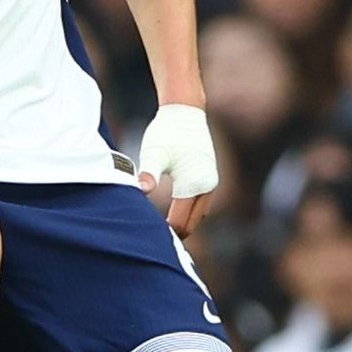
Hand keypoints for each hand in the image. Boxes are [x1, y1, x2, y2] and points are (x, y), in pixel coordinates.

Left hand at [135, 103, 219, 237]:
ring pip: (198, 213)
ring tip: (162, 230)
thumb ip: (148, 173)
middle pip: (192, 222)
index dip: (164, 232)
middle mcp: (207, 186)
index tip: (147, 237)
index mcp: (194, 185)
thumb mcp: (154, 153)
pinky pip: (200, 203)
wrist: (185, 110)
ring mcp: (211, 181)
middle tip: (153, 241)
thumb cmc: (167, 131)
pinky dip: (189, 211)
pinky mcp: (208, 175)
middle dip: (176, 232)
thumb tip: (140, 190)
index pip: (180, 222)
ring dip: (184, 222)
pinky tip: (173, 212)